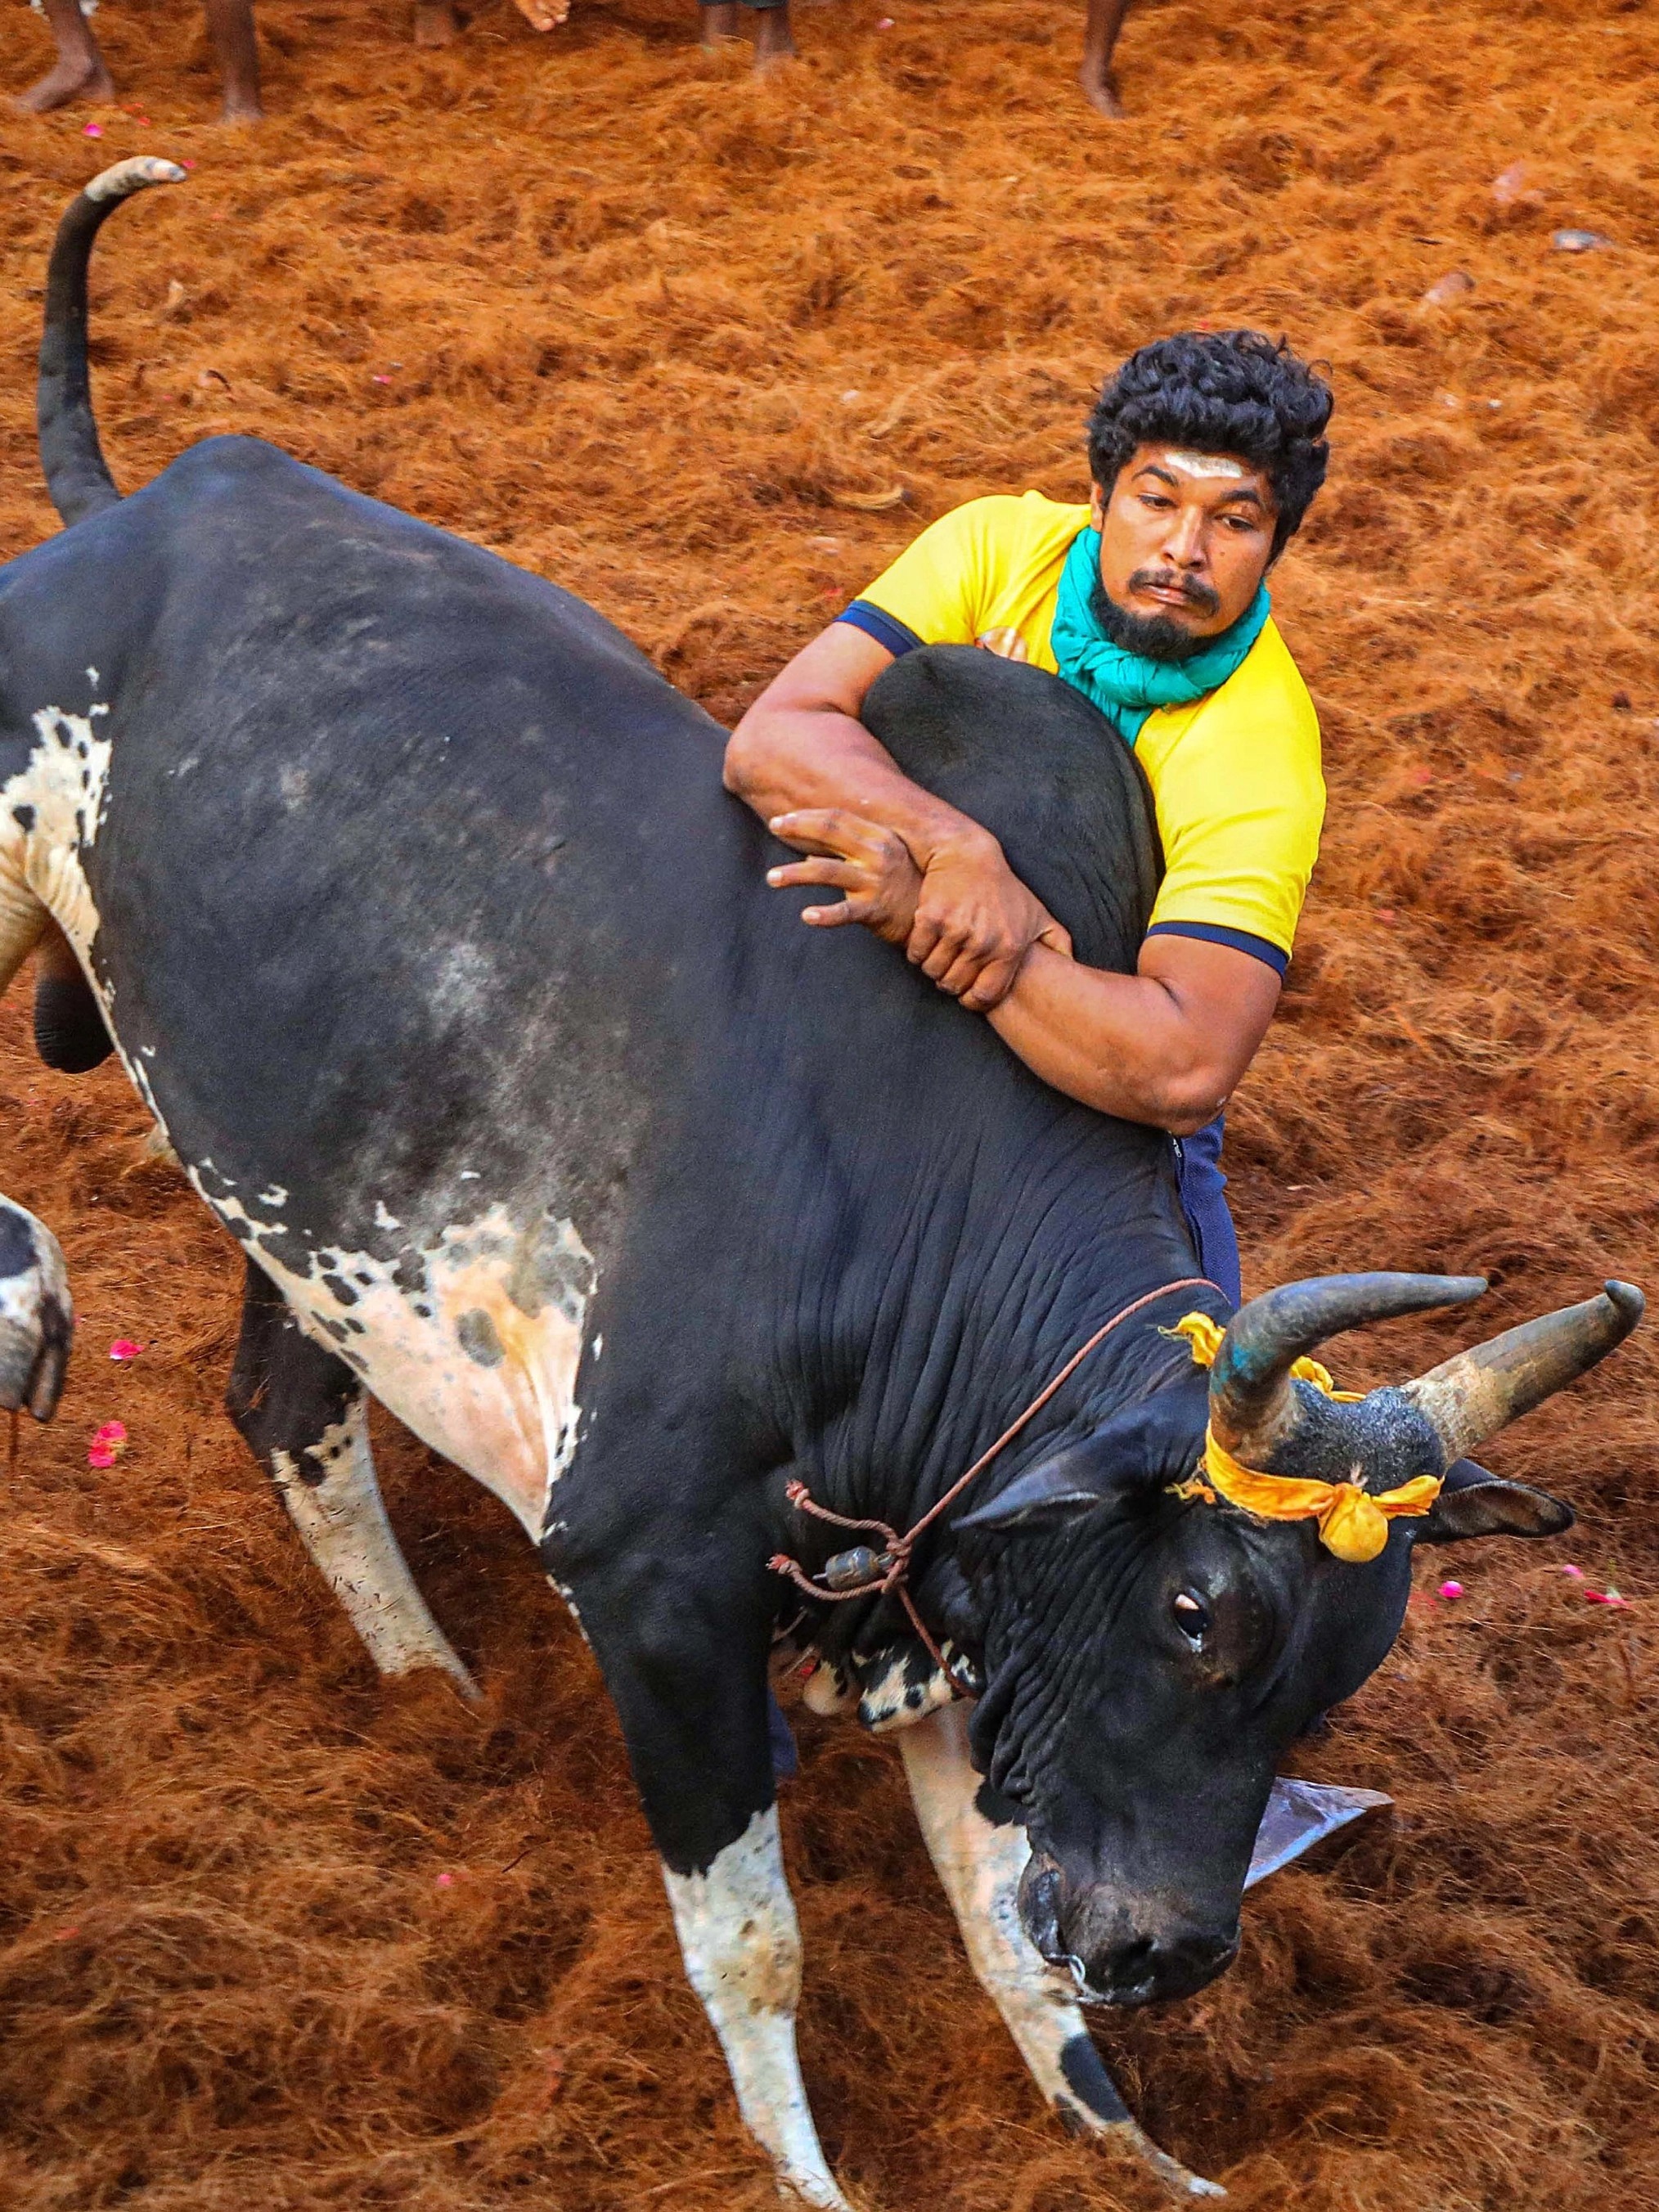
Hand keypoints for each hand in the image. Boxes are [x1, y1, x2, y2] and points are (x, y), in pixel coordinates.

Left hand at [767, 809, 923, 945]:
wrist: (936, 918)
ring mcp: (876, 882)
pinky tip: (806, 916)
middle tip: (773, 825)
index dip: (807, 816)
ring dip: (795, 874)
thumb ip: (847, 854)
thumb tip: (809, 856)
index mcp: (880, 838)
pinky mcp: (876, 910)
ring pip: (827, 872)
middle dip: (798, 828)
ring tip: (771, 878)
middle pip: (831, 833)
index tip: (782, 818)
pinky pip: (846, 912)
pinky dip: (825, 914)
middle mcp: (878, 854)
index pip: (838, 818)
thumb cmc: (905, 887)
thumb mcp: (881, 862)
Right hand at [905, 832, 1071, 1011]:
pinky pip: (916, 952)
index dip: (972, 1000)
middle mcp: (984, 942)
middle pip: (955, 985)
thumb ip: (1057, 942)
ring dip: (931, 967)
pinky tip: (925, 939)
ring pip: (933, 971)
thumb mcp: (1037, 913)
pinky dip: (916, 951)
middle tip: (948, 968)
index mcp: (1010, 948)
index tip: (966, 992)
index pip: (985, 996)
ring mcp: (956, 930)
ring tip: (938, 953)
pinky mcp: (931, 918)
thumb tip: (1071, 966)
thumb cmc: (1004, 889)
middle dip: (948, 982)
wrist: (967, 854)